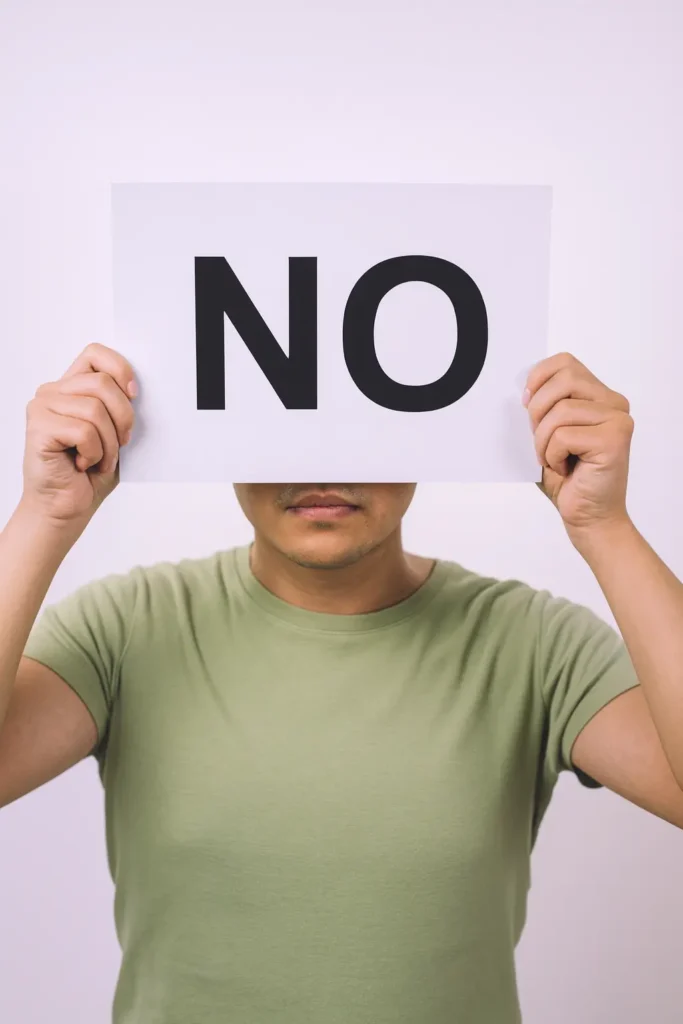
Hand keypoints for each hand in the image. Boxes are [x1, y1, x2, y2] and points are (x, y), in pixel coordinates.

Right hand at [20, 343, 136, 527]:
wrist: (65, 508)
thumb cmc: (88, 474)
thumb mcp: (113, 433)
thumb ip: (118, 406)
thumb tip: (138, 388)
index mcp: (71, 388)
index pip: (95, 354)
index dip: (121, 369)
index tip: (135, 395)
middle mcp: (52, 392)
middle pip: (102, 383)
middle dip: (123, 418)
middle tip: (120, 444)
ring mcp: (42, 408)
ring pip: (95, 409)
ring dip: (108, 443)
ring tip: (98, 459)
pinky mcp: (38, 427)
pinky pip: (84, 431)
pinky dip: (94, 453)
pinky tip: (82, 463)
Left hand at [523, 352, 633, 542]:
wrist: (588, 518)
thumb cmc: (567, 479)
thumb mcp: (546, 435)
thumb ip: (541, 408)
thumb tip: (521, 390)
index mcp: (599, 396)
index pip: (565, 363)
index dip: (538, 378)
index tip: (526, 404)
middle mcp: (614, 403)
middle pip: (564, 379)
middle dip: (538, 411)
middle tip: (540, 440)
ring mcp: (618, 419)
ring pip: (560, 410)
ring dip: (543, 441)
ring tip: (553, 459)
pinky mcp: (615, 438)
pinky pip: (564, 435)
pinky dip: (552, 455)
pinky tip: (565, 469)